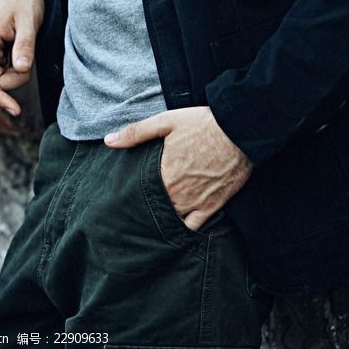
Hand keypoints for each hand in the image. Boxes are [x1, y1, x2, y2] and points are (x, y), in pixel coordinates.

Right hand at [0, 0, 43, 116]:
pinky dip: (17, 62)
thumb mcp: (29, 21)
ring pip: (1, 75)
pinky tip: (23, 43)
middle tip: (31, 56)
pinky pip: (5, 66)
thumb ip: (25, 45)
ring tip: (27, 43)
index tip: (16, 110)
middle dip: (16, 77)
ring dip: (18, 69)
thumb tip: (22, 69)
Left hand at [104, 106, 252, 230]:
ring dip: (162, 217)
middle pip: (153, 208)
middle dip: (145, 207)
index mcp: (163, 175)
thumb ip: (136, 132)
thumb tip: (108, 140)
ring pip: (171, 219)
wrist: (240, 131)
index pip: (139, 193)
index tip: (124, 194)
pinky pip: (193, 226)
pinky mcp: (212, 207)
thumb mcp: (166, 121)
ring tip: (154, 214)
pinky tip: (176, 224)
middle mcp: (177, 194)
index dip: (131, 193)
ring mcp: (195, 203)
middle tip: (137, 206)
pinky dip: (183, 227)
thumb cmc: (203, 124)